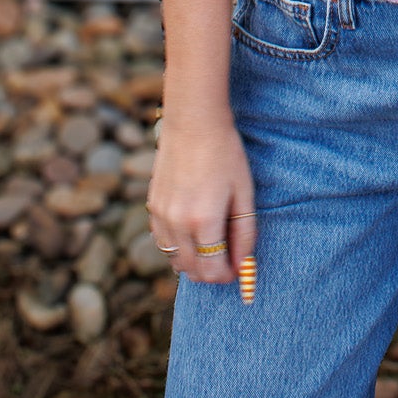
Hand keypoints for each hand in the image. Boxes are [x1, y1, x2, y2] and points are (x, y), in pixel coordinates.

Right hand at [146, 112, 256, 286]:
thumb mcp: (243, 192)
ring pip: (175, 259)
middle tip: (227, 259)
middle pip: (192, 270)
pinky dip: (177, 245)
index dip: (227, 275)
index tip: (237, 268)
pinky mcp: (153, 206)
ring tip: (211, 243)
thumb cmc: (224, 153)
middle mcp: (178, 223)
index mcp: (204, 220)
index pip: (212, 271)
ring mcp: (161, 215)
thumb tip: (243, 265)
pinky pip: (162, 241)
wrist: (193, 121)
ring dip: (193, 261)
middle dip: (211, 272)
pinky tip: (193, 230)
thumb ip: (244, 232)